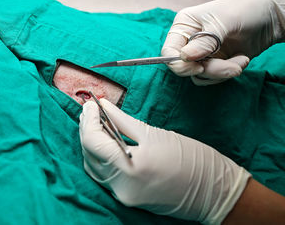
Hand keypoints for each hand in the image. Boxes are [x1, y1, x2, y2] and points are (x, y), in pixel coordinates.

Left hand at [79, 99, 250, 223]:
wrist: (216, 193)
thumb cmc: (194, 160)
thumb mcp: (156, 134)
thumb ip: (124, 120)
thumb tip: (104, 106)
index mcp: (130, 168)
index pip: (93, 142)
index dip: (88, 120)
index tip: (90, 103)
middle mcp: (121, 187)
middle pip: (89, 155)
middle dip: (87, 130)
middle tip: (90, 110)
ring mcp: (123, 196)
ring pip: (94, 166)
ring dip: (92, 144)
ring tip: (95, 122)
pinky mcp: (128, 198)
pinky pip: (104, 175)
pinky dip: (101, 157)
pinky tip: (105, 141)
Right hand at [161, 0, 284, 84]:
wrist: (272, 18)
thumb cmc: (246, 10)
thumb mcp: (225, 22)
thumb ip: (205, 41)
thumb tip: (185, 57)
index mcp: (185, 25)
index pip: (169, 50)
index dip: (179, 63)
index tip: (199, 67)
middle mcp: (189, 41)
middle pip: (184, 67)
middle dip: (209, 69)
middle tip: (229, 67)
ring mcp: (202, 54)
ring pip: (199, 75)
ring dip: (221, 72)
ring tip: (241, 61)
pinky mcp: (215, 63)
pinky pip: (211, 78)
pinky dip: (227, 73)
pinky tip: (241, 60)